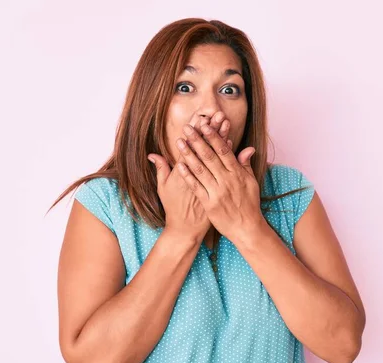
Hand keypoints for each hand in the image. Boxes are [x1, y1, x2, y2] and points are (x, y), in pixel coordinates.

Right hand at [147, 112, 231, 241]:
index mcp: (181, 171)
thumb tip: (152, 154)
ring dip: (220, 138)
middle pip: (205, 146)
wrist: (186, 228)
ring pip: (215, 154)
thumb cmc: (174, 207)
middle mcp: (196, 173)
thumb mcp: (163, 188)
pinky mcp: (215, 185)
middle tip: (218, 113)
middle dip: (211, 129)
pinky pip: (221, 168)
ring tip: (226, 122)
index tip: (200, 117)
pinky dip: (225, 157)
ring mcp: (207, 180)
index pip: (189, 146)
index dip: (195, 132)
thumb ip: (161, 169)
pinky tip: (230, 144)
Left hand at [175, 111, 264, 242]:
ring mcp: (218, 193)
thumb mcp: (251, 183)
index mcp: (237, 174)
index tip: (205, 124)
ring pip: (201, 170)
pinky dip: (188, 175)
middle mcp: (227, 181)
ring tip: (180, 142)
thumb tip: (248, 148)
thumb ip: (245, 165)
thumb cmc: (249, 204)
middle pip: (210, 157)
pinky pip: (196, 187)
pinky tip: (179, 165)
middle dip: (198, 140)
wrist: (247, 228)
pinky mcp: (209, 204)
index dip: (213, 136)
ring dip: (189, 154)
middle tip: (188, 128)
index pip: (223, 150)